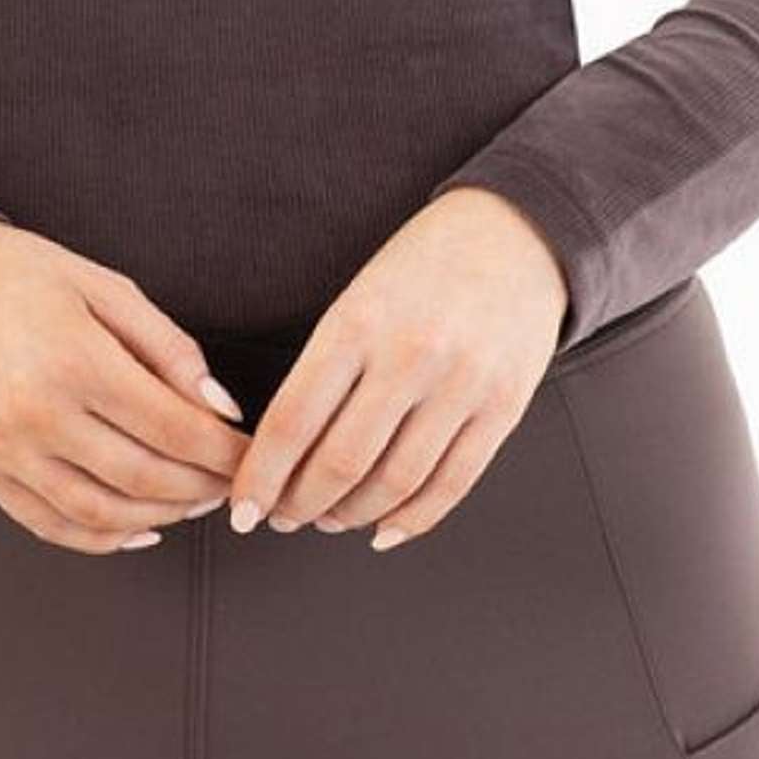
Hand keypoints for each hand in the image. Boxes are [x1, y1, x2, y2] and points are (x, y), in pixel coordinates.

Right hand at [0, 223, 251, 553]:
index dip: (224, 452)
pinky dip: (103, 539)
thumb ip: (169, 347)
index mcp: (74, 358)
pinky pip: (52, 525)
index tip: (252, 453)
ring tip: (194, 500)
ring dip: (162, 517)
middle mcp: (36, 414)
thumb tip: (219, 408)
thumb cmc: (19, 275)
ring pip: (103, 515)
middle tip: (233, 480)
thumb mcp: (106, 287)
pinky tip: (139, 527)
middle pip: (145, 479)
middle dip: (203, 488)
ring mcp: (4, 451)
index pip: (172, 428)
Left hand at [225, 188, 567, 550]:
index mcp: (357, 321)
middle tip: (281, 517)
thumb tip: (286, 448)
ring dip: (350, 516)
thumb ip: (326, 366)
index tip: (243, 507)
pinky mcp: (503, 408)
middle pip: (339, 463)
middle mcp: (409, 355)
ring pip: (393, 484)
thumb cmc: (425, 263)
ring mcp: (460, 385)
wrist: (516, 232)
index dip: (260, 477)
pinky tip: (384, 527)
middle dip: (299, 505)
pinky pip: (450, 485)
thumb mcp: (358, 297)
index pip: (292, 421)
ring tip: (329, 519)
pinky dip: (411, 520)